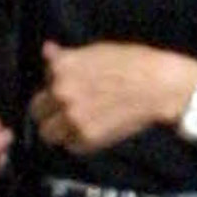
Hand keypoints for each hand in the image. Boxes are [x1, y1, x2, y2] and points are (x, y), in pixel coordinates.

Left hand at [29, 40, 196, 155]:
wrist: (159, 86)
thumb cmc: (133, 63)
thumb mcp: (96, 52)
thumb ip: (66, 57)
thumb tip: (47, 50)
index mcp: (61, 68)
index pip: (42, 85)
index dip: (53, 89)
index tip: (67, 91)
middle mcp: (61, 93)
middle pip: (37, 112)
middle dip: (49, 112)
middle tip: (65, 112)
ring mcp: (72, 117)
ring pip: (48, 134)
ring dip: (59, 131)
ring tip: (77, 125)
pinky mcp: (87, 138)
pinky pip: (71, 146)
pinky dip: (78, 142)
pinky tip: (93, 130)